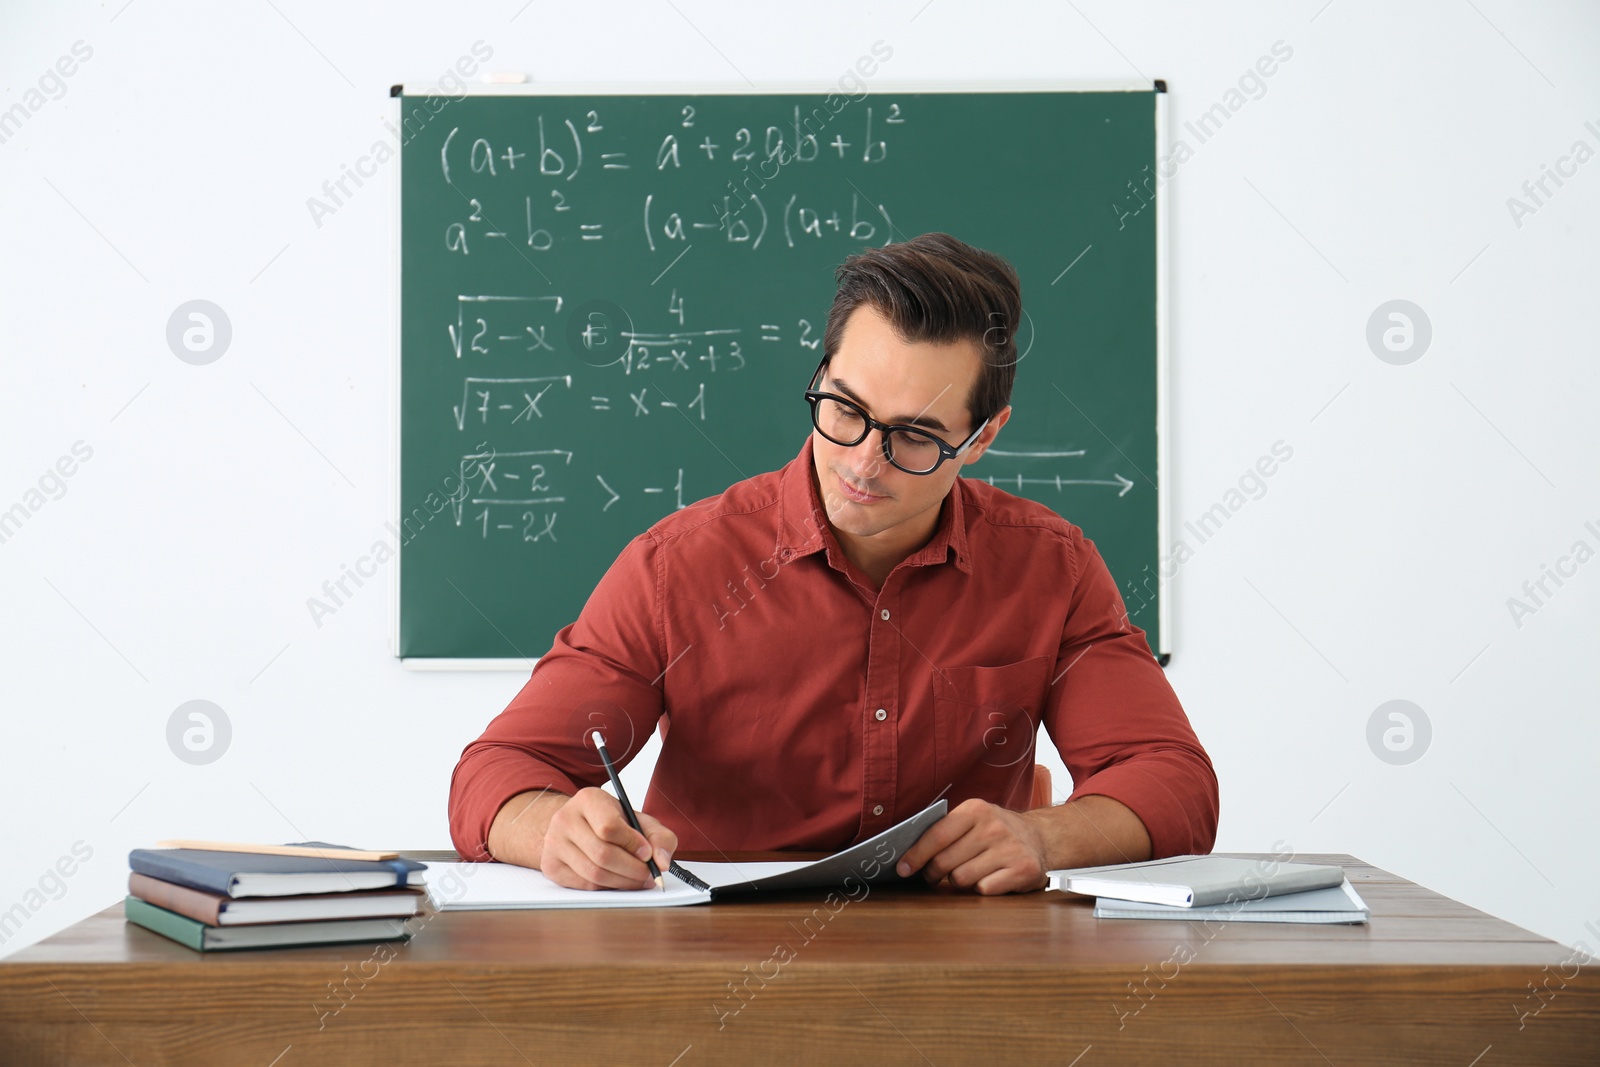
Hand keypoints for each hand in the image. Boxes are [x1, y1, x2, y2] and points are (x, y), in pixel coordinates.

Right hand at [540, 787, 677, 890]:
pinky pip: (584, 885)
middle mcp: (565, 818)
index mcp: (588, 799)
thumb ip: (659, 836)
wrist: (576, 826)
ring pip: (593, 873)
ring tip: (638, 880)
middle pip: (602, 854)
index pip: (609, 826)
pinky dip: (606, 887)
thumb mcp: (638, 820)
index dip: (632, 844)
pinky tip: (618, 881)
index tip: (648, 854)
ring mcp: (553, 843)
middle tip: (649, 875)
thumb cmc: (611, 822)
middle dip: (632, 870)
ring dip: (622, 882)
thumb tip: (663, 862)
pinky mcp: (550, 865)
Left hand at [895, 798, 1048, 894]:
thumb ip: (945, 830)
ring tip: (969, 872)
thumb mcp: (974, 819)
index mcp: (976, 809)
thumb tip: (908, 855)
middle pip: (944, 862)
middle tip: (934, 875)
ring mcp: (1010, 848)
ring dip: (959, 881)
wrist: (1042, 838)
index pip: (937, 835)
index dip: (916, 855)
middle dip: (934, 873)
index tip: (903, 868)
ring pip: (961, 878)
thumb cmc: (996, 832)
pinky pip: (983, 889)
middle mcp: (994, 827)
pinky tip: (990, 878)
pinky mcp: (1023, 870)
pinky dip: (981, 889)